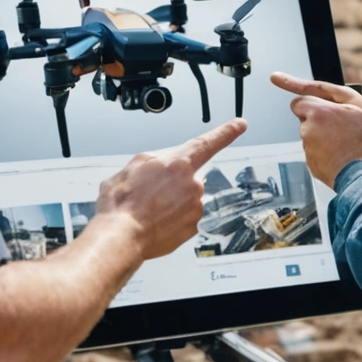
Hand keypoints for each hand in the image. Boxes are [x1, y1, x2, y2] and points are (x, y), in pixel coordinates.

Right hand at [92, 119, 245, 259]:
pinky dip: (173, 219)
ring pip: (186, 198)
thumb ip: (156, 159)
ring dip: (172, 202)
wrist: (121, 236)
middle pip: (188, 177)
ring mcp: (196, 206)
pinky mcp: (194, 227)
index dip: (226, 132)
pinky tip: (156, 221)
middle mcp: (193, 184)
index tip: (240, 125)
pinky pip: (186, 217)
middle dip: (172, 183)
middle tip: (149, 194)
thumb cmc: (122, 203)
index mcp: (179, 164)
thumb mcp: (133, 166)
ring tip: (149, 210)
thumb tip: (164, 162)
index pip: (208, 143)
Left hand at [272, 71, 361, 184]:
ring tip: (344, 141)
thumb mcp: (359, 107)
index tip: (275, 77)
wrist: (361, 173)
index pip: (301, 97)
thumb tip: (316, 100)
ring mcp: (308, 146)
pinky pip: (314, 150)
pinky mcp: (310, 161)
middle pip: (307, 115)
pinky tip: (339, 153)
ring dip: (323, 135)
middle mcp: (309, 128)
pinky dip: (324, 150)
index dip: (289, 84)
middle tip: (339, 124)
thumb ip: (335, 96)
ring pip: (311, 133)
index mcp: (320, 111)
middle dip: (318, 116)